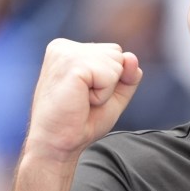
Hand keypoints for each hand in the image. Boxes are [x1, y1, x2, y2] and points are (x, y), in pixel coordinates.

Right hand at [24, 39, 142, 163]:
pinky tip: (82, 101)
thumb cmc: (79, 122)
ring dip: (106, 90)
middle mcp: (64, 46)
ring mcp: (66, 53)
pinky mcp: (71, 64)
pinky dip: (103, 95)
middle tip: (84, 100)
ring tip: (82, 100)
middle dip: (110, 82)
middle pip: (117, 54)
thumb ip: (126, 75)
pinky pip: (110, 75)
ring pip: (116, 63)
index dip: (111, 80)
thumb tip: (131, 57)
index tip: (85, 95)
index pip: (114, 52)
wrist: (57, 144)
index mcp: (69, 49)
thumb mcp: (112, 95)